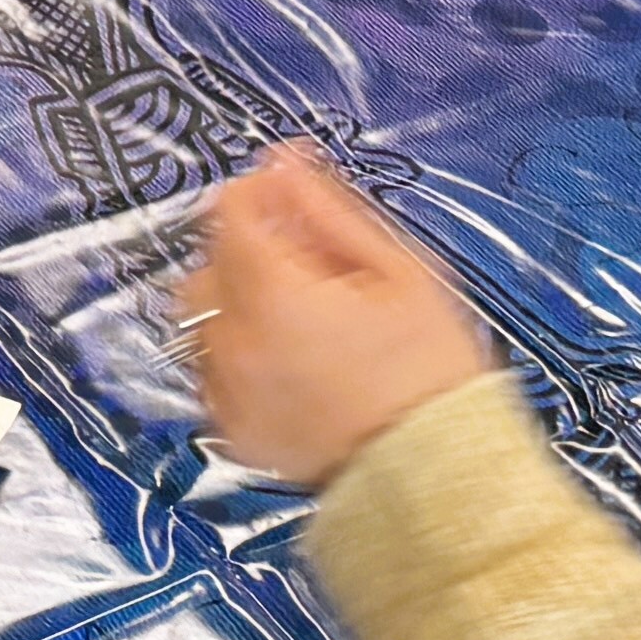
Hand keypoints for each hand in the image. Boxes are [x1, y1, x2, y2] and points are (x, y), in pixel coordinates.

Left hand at [190, 147, 501, 488]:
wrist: (436, 473)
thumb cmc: (430, 376)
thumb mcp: (399, 272)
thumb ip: (330, 210)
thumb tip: (288, 165)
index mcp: (275, 296)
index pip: (230, 213)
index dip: (259, 190)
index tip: (286, 187)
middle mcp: (237, 344)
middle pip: (207, 264)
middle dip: (244, 248)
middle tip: (302, 258)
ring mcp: (229, 392)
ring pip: (204, 319)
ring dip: (239, 302)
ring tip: (304, 316)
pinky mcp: (234, 430)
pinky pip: (214, 373)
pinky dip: (241, 356)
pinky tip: (294, 361)